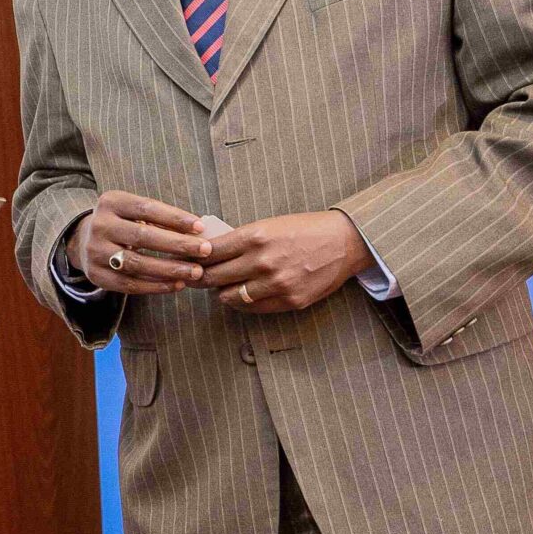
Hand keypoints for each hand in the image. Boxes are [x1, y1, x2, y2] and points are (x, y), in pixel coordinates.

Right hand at [71, 191, 211, 295]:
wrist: (84, 240)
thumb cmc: (123, 223)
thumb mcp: (134, 212)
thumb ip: (160, 219)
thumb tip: (199, 232)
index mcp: (111, 202)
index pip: (146, 208)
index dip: (175, 218)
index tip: (200, 227)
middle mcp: (99, 225)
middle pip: (142, 236)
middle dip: (177, 244)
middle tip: (205, 250)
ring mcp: (95, 251)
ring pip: (136, 263)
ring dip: (169, 268)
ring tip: (195, 272)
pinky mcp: (96, 275)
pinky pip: (129, 284)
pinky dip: (155, 286)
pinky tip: (177, 285)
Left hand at [200, 210, 373, 313]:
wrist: (345, 242)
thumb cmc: (305, 229)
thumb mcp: (269, 225)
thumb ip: (240, 240)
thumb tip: (209, 251)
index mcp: (255, 237)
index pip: (209, 253)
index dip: (194, 259)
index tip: (187, 261)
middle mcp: (263, 262)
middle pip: (213, 277)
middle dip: (200, 278)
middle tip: (194, 278)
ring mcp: (276, 284)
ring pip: (230, 297)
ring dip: (222, 293)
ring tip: (222, 287)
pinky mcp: (290, 301)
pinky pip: (253, 308)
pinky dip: (242, 303)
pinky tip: (242, 295)